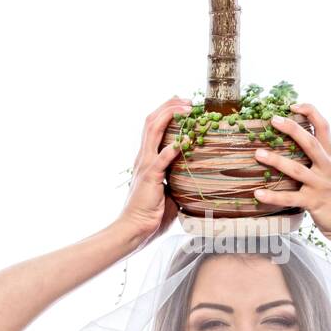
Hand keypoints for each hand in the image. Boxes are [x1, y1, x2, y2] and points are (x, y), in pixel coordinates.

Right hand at [117, 95, 192, 246]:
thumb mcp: (168, 192)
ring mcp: (145, 165)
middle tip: (187, 100)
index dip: (166, 112)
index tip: (183, 105)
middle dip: (169, 107)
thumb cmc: (151, 215)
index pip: (153, 127)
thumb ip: (177, 180)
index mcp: (146, 159)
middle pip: (151, 122)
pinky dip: (173, 148)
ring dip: (170, 117)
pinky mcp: (149, 177)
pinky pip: (161, 158)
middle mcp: (143, 157)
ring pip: (153, 131)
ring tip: (186, 109)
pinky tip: (185, 141)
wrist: (135, 230)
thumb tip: (195, 178)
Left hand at [252, 102, 330, 244]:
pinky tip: (258, 194)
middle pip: (310, 142)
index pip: (324, 127)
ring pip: (297, 169)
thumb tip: (295, 150)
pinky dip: (273, 196)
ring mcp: (321, 186)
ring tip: (257, 154)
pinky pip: (291, 199)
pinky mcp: (315, 203)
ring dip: (276, 161)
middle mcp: (328, 168)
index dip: (310, 112)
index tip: (293, 104)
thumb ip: (318, 162)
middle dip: (291, 128)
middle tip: (272, 120)